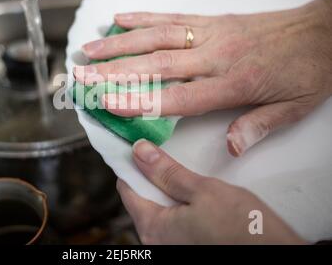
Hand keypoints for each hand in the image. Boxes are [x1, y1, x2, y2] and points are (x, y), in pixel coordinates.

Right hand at [74, 0, 331, 155]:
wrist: (325, 29)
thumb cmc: (308, 70)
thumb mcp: (294, 108)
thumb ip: (259, 126)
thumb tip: (231, 148)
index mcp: (232, 83)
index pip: (176, 96)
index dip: (138, 100)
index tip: (106, 102)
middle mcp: (214, 56)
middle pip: (155, 65)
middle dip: (113, 71)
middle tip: (82, 74)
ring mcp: (210, 34)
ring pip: (156, 37)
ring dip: (119, 43)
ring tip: (89, 49)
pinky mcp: (212, 19)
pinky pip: (172, 15)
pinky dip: (144, 16)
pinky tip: (121, 18)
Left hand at [117, 139, 304, 244]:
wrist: (273, 253)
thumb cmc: (243, 229)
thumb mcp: (203, 191)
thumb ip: (168, 172)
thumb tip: (139, 151)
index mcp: (153, 228)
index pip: (127, 189)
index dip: (131, 164)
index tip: (138, 147)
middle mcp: (157, 242)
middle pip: (142, 198)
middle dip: (152, 175)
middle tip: (166, 154)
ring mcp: (171, 246)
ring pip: (159, 206)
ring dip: (167, 187)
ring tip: (183, 170)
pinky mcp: (187, 245)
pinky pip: (173, 218)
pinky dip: (178, 201)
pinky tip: (193, 191)